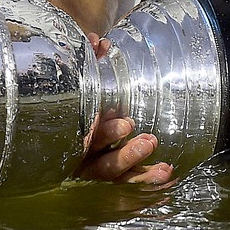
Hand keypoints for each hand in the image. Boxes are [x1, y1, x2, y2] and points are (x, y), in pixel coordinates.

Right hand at [73, 33, 175, 185]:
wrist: (62, 129)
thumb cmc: (75, 103)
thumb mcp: (81, 84)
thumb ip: (88, 63)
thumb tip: (97, 41)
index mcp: (71, 139)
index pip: (86, 140)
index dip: (105, 134)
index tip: (126, 124)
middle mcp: (81, 161)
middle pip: (101, 165)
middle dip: (126, 156)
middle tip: (148, 140)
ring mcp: (96, 175)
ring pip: (116, 180)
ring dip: (139, 171)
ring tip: (164, 166)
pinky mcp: (111, 183)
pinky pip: (129, 188)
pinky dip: (147, 184)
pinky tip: (167, 179)